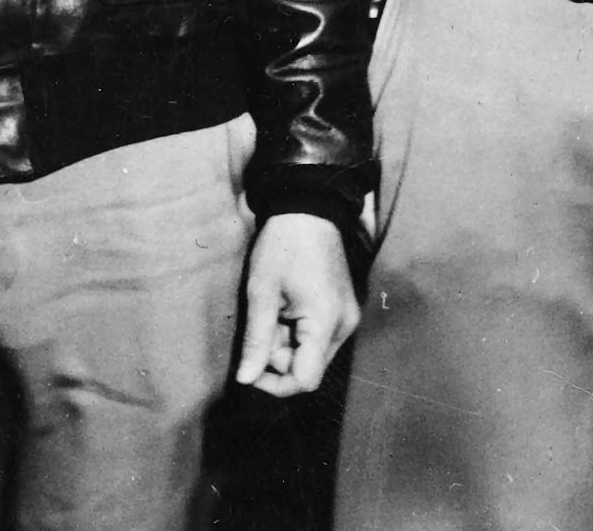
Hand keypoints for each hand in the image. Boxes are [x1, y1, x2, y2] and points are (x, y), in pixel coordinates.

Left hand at [235, 211, 358, 396]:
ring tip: (273, 310)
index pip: (305, 380)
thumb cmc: (283, 247)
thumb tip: (245, 379)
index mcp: (326, 322)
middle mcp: (344, 326)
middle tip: (261, 324)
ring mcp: (347, 319)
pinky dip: (298, 332)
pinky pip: (318, 338)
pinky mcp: (343, 311)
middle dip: (278, 357)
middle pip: (308, 368)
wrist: (308, 210)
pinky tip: (287, 307)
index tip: (249, 367)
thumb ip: (256, 341)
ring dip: (287, 344)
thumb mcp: (261, 293)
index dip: (273, 383)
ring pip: (312, 354)